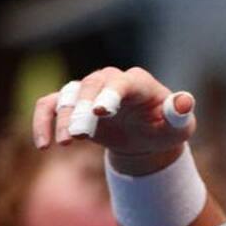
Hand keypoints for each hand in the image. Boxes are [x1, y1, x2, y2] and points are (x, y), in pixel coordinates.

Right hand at [32, 66, 196, 174]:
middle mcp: (110, 81)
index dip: (111, 94)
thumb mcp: (179, 126)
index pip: (122, 83)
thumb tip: (184, 101)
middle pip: (90, 87)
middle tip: (77, 136)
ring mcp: (89, 92)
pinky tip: (43, 145)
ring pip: (68, 96)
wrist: (146, 137)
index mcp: (138, 83)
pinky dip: (42, 121)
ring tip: (64, 144)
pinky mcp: (73, 106)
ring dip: (63, 118)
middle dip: (82, 110)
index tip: (101, 112)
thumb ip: (180, 114)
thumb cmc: (166, 128)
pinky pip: (49, 106)